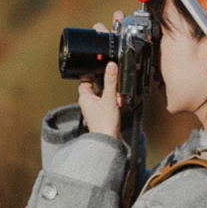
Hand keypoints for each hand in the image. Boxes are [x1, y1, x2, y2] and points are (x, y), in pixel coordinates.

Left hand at [78, 11, 124, 139]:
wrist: (108, 142)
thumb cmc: (105, 124)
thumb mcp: (109, 99)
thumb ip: (111, 81)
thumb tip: (111, 65)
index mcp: (84, 97)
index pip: (85, 78)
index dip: (92, 70)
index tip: (100, 65)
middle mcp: (87, 103)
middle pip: (95, 85)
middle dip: (106, 82)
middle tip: (114, 79)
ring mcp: (94, 110)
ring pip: (103, 94)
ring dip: (112, 93)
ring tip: (118, 96)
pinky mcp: (102, 116)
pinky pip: (108, 104)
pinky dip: (115, 102)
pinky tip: (122, 103)